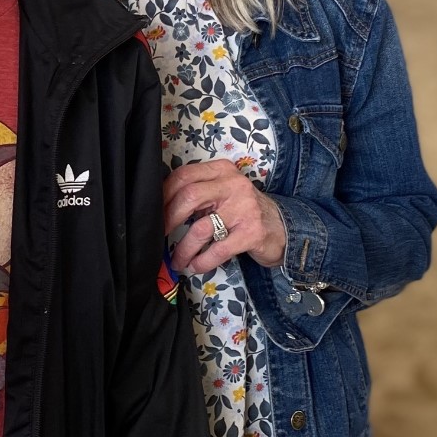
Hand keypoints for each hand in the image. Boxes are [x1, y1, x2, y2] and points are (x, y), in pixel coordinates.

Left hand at [164, 159, 286, 275]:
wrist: (282, 228)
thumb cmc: (243, 211)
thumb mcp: (222, 193)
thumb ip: (198, 194)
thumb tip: (160, 209)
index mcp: (222, 170)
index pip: (184, 176)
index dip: (163, 196)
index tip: (154, 213)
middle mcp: (233, 184)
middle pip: (189, 197)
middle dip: (169, 220)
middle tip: (160, 236)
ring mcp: (245, 208)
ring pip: (201, 228)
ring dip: (183, 249)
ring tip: (177, 261)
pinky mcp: (252, 232)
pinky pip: (218, 249)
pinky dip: (202, 261)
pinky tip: (195, 266)